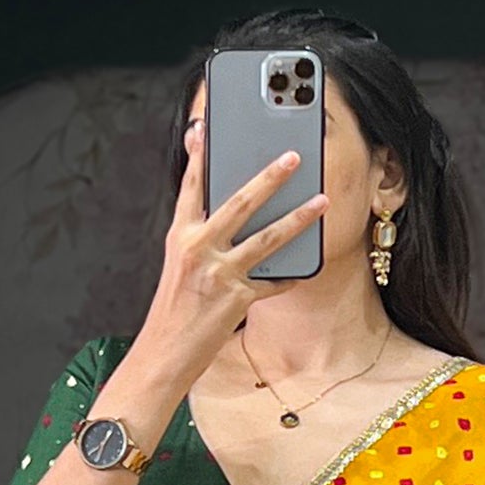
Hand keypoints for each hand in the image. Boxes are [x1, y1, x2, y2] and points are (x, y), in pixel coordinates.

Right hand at [122, 123, 327, 405]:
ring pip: (266, 238)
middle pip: (239, 202)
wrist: (162, 356)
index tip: (208, 128)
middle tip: (294, 156)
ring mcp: (219, 274)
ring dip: (298, 217)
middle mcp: (198, 249)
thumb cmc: (172, 312)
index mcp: (180, 236)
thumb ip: (199, 238)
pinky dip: (291, 275)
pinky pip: (273, 283)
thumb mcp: (178, 267)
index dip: (200, 155)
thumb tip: (229, 217)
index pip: (192, 186)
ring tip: (321, 200)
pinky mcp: (237, 301)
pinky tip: (309, 264)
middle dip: (270, 177)